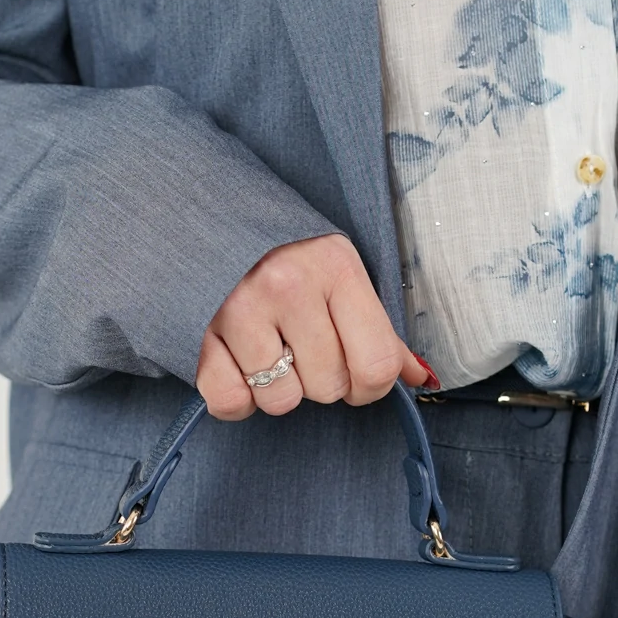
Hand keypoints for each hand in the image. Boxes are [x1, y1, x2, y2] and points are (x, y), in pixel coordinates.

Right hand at [197, 235, 432, 418]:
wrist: (203, 215)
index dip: (371, 387)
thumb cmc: (283, 252)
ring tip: (267, 350)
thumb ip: (380, 330)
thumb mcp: (339, 273)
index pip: (376, 364)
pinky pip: (230, 402)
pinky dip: (236, 398)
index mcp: (336, 267)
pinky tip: (238, 366)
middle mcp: (289, 285)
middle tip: (301, 349)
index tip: (356, 378)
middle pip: (329, 388)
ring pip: (281, 400)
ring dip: (277, 389)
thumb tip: (421, 378)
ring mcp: (239, 308)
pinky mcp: (197, 331)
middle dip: (320, 381)